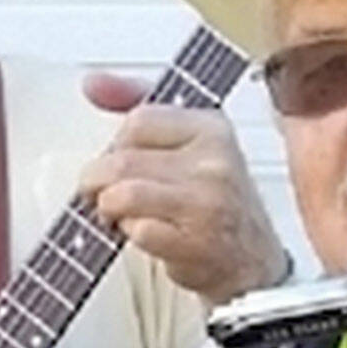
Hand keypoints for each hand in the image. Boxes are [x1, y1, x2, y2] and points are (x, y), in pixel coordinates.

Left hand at [79, 72, 286, 304]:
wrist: (254, 264)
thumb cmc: (217, 203)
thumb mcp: (191, 142)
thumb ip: (139, 104)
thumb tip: (93, 83)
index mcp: (211, 128)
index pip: (138, 119)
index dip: (115, 144)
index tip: (118, 160)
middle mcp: (214, 161)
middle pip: (121, 159)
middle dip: (97, 181)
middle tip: (100, 193)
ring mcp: (207, 203)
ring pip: (122, 194)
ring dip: (109, 209)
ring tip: (119, 214)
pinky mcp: (196, 243)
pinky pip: (137, 231)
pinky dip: (130, 235)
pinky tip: (146, 235)